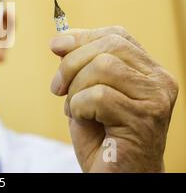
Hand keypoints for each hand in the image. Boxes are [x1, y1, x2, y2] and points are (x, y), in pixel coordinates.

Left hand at [49, 26, 177, 171]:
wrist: (115, 176)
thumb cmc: (101, 137)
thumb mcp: (85, 93)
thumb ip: (78, 66)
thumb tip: (60, 40)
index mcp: (148, 71)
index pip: (116, 36)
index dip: (82, 37)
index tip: (55, 46)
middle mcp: (159, 81)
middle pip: (109, 46)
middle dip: (72, 63)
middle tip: (57, 87)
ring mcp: (155, 99)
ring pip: (103, 67)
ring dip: (76, 88)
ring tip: (76, 109)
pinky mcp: (144, 119)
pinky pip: (98, 96)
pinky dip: (80, 107)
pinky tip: (85, 120)